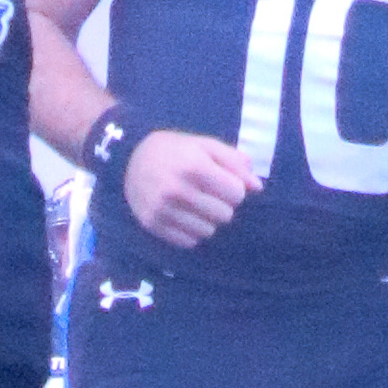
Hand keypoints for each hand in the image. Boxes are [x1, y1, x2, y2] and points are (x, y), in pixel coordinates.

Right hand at [122, 126, 257, 248]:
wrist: (130, 158)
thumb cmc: (175, 150)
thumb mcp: (206, 145)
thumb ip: (234, 163)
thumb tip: (257, 187)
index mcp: (194, 167)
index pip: (237, 194)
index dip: (234, 188)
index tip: (223, 181)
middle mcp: (177, 190)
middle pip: (225, 215)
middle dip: (222, 204)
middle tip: (208, 193)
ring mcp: (163, 210)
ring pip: (209, 231)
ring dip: (207, 219)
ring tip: (194, 203)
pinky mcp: (152, 225)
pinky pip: (189, 242)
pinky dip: (191, 231)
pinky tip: (182, 214)